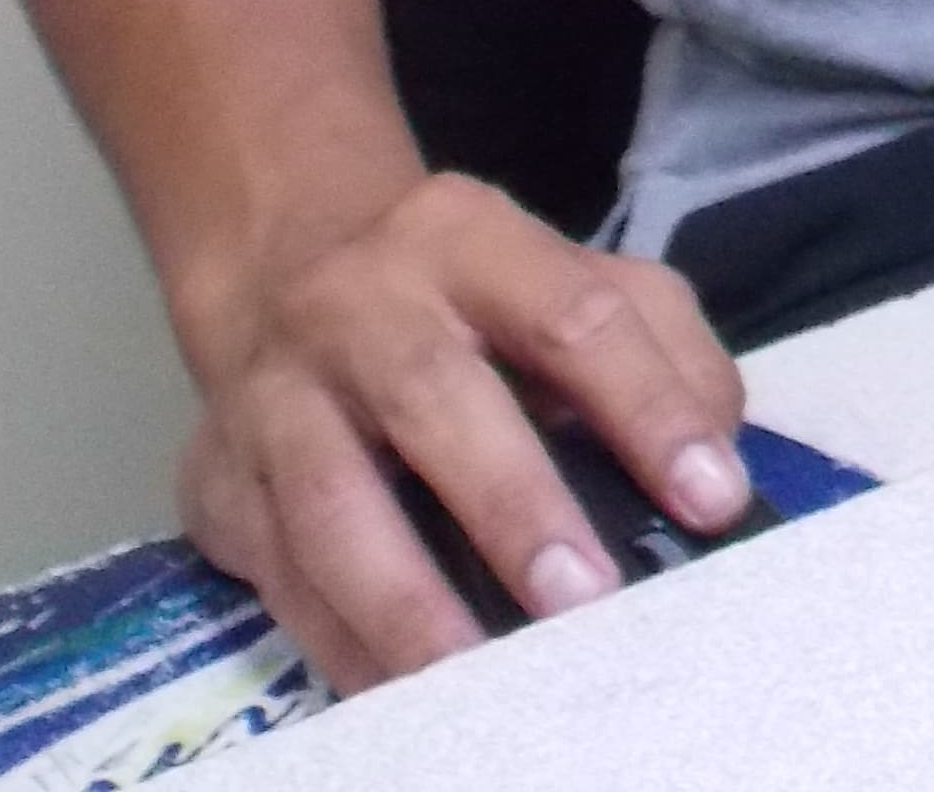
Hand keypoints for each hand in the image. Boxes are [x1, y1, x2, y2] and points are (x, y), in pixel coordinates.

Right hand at [175, 171, 749, 690]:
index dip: (647, 407)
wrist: (283, 269)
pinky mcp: (218, 481)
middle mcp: (363, 308)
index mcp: (471, 240)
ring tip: (480, 676)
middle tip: (586, 601)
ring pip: (333, 503)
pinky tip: (402, 694)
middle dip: (514, 508)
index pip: (573, 315)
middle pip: (436, 398)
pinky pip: (277, 577)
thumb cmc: (469, 299)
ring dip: (407, 601)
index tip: (713, 500)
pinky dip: (340, 645)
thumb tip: (715, 464)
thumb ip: (663, 351)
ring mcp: (276, 395)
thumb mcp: (576, 279)